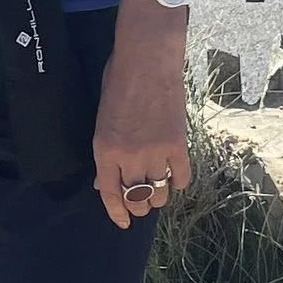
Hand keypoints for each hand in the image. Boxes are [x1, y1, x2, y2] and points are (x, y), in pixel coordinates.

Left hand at [91, 0, 190, 231]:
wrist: (147, 59)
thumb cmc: (119, 81)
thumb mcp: (101, 118)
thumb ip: (105, 151)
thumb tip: (105, 179)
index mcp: (105, 149)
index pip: (110, 193)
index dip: (116, 212)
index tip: (123, 223)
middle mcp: (129, 157)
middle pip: (136, 198)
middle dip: (138, 207)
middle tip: (142, 206)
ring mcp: (155, 152)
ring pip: (159, 192)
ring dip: (158, 197)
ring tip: (158, 192)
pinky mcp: (178, 145)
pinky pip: (181, 177)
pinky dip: (178, 181)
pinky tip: (175, 175)